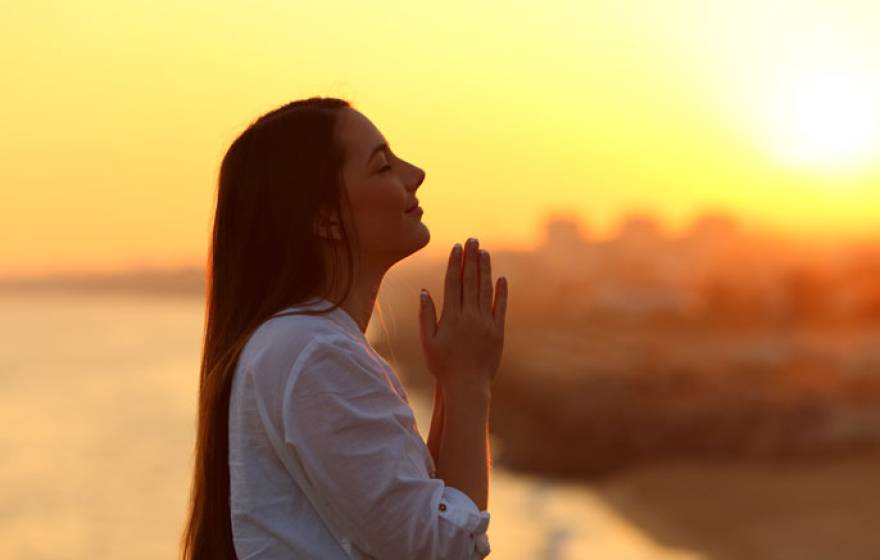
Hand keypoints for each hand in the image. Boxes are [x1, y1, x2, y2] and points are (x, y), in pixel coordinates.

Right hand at [418, 238, 507, 390]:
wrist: (468, 386)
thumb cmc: (443, 366)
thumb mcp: (428, 342)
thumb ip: (426, 316)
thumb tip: (424, 291)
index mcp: (451, 318)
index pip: (453, 284)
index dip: (455, 263)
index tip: (456, 247)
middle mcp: (470, 317)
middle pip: (470, 282)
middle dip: (471, 259)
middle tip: (472, 240)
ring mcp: (486, 323)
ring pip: (486, 291)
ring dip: (485, 269)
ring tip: (484, 252)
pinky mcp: (499, 332)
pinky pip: (501, 307)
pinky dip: (501, 292)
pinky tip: (501, 278)